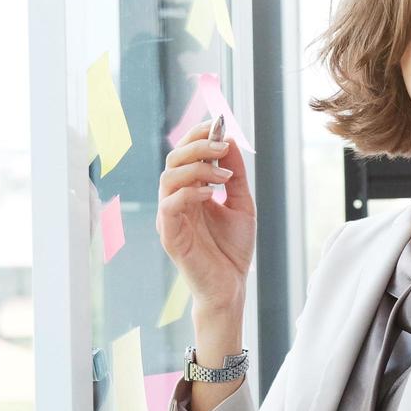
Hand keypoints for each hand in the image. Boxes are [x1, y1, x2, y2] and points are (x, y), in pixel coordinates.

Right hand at [155, 119, 255, 308]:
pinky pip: (170, 205)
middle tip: (222, 145)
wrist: (231, 285)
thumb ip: (235, 174)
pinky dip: (189, 193)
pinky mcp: (169, 234)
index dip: (197, 136)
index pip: (185, 154)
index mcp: (191, 190)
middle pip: (174, 159)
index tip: (218, 124)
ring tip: (223, 176)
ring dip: (197, 168)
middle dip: (198, 147)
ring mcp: (170, 216)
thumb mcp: (242, 203)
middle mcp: (177, 199)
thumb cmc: (232, 248)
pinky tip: (211, 194)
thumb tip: (229, 140)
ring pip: (169, 178)